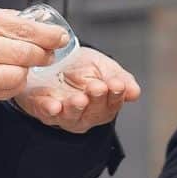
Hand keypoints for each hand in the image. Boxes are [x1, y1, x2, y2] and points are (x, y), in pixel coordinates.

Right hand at [0, 2, 66, 103]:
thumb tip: (31, 23)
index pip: (21, 28)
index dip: (47, 34)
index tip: (60, 36)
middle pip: (23, 54)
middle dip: (43, 55)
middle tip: (48, 53)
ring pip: (14, 78)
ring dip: (27, 74)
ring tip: (27, 67)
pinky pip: (0, 94)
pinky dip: (12, 87)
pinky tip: (11, 79)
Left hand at [12, 47, 140, 131]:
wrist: (56, 60)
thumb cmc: (84, 68)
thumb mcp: (106, 69)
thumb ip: (122, 80)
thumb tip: (134, 92)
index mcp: (104, 105)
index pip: (113, 103)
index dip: (116, 95)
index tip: (117, 84)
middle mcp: (85, 115)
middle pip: (94, 112)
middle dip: (96, 99)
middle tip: (97, 87)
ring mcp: (63, 115)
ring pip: (71, 116)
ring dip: (75, 108)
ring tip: (79, 99)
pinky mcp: (42, 110)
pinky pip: (45, 113)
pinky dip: (49, 110)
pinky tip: (54, 106)